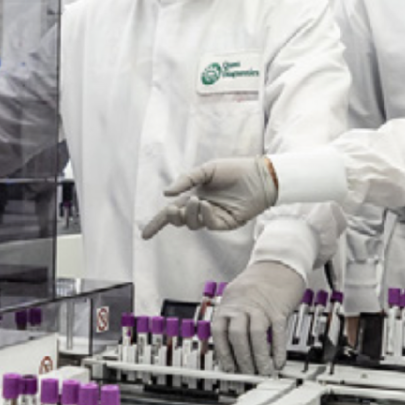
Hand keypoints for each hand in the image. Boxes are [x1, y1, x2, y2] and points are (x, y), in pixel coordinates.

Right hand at [140, 157, 278, 238]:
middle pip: (179, 221)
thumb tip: (166, 194)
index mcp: (194, 195)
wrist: (259, 176)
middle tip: (175, 208)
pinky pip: (209, 224)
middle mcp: (201, 208)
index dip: (157, 224)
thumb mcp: (207, 170)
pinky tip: (208, 205)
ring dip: (189, 214)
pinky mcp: (226, 224)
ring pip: (192, 224)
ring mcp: (213, 217)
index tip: (144, 234)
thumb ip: (186, 180)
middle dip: (172, 217)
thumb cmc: (235, 170)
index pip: (172, 213)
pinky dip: (204, 215)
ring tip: (197, 200)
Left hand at [212, 262, 305, 374]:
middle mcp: (243, 305)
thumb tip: (229, 349)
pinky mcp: (279, 309)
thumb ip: (231, 319)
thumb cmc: (258, 283)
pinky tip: (277, 360)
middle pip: (238, 335)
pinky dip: (278, 350)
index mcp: (229, 304)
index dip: (223, 352)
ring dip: (259, 357)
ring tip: (263, 370)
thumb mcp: (236, 297)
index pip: (219, 331)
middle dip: (242, 358)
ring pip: (257, 335)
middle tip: (247, 372)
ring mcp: (262, 306)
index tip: (228, 367)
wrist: (279, 264)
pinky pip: (277, 332)